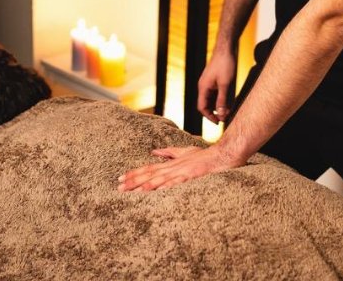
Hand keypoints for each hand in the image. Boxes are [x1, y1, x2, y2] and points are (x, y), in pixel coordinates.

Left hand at [117, 144, 243, 191]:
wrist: (223, 154)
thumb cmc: (205, 155)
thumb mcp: (185, 152)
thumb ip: (169, 152)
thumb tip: (154, 152)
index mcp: (171, 163)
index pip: (148, 168)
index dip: (134, 173)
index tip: (120, 178)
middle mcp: (173, 166)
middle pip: (150, 174)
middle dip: (133, 181)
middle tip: (119, 187)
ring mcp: (182, 171)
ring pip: (160, 178)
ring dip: (145, 184)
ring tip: (132, 190)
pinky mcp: (192, 175)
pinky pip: (177, 182)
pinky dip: (166, 186)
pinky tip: (157, 191)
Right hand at [197, 49, 236, 123]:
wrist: (226, 49)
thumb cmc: (225, 64)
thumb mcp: (225, 84)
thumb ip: (222, 100)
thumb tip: (220, 114)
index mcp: (203, 88)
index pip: (202, 107)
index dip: (209, 116)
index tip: (218, 122)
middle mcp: (204, 86)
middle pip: (206, 104)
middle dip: (214, 112)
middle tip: (225, 118)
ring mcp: (209, 83)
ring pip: (211, 99)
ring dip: (218, 106)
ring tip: (229, 111)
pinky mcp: (214, 80)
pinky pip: (216, 93)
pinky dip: (221, 99)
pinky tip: (229, 101)